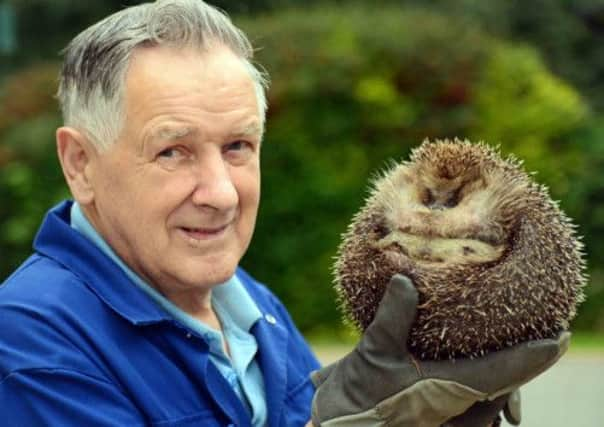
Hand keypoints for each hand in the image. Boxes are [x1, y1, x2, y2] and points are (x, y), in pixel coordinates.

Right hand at [311, 275, 568, 426]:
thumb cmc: (357, 402)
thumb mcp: (371, 356)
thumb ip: (392, 318)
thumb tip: (405, 280)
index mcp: (448, 393)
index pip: (504, 373)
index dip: (534, 355)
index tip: (556, 337)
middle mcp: (457, 410)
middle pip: (503, 386)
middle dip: (516, 363)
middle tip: (527, 335)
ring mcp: (450, 420)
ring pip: (490, 399)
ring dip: (497, 376)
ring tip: (498, 349)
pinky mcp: (439, 420)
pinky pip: (473, 405)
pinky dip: (478, 385)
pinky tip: (466, 368)